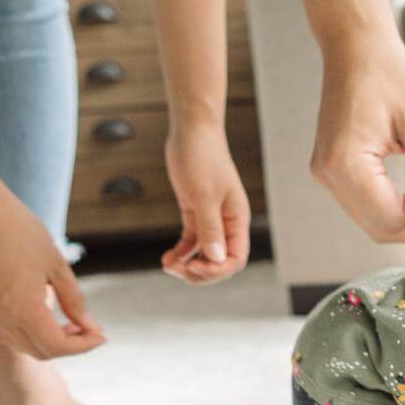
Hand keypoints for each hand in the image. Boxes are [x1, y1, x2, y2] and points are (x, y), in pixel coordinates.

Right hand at [0, 182, 103, 359]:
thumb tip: (89, 327)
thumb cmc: (20, 231)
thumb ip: (74, 300)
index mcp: (22, 310)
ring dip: (48, 341)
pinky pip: (6, 331)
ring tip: (71, 323)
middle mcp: (0, 318)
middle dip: (69, 346)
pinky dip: (30, 331)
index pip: (57, 346)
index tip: (102, 335)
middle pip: (39, 351)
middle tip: (89, 329)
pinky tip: (46, 312)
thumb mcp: (56, 266)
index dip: (84, 345)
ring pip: (21, 344)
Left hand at [162, 121, 251, 283]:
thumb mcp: (204, 194)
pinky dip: (181, 253)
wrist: (192, 133)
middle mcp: (227, 223)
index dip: (216, 269)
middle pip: (220, 261)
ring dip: (187, 265)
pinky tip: (167, 258)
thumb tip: (215, 258)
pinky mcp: (195, 213)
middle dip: (201, 272)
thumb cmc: (202, 158)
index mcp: (237, 219)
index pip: (235, 258)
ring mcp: (211, 219)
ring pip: (205, 255)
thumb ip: (211, 227)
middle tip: (177, 269)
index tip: (193, 266)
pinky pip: (191, 242)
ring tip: (167, 266)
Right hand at [310, 38, 404, 242]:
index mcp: (347, 164)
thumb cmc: (391, 76)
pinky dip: (393, 201)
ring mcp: (326, 171)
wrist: (358, 46)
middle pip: (379, 227)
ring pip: (371, 218)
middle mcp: (329, 174)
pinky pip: (364, 200)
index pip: (391, 220)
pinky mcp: (331, 166)